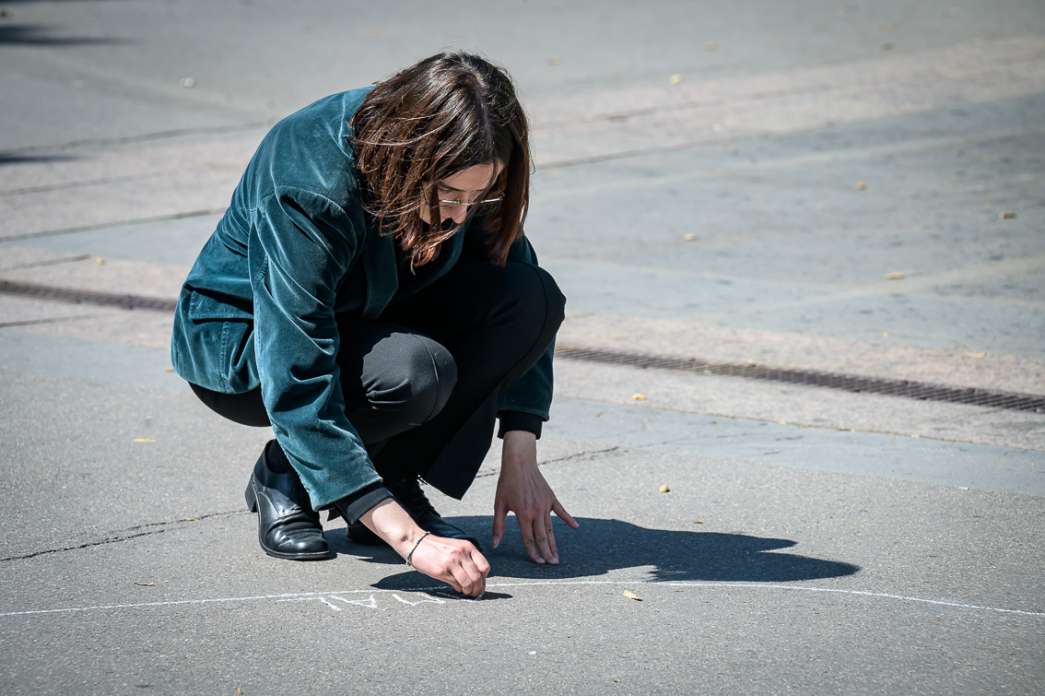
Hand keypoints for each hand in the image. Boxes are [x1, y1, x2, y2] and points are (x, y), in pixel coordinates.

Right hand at [407, 534, 489, 597]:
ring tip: (467, 593)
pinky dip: (459, 589)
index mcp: (467, 546)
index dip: (484, 578)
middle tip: (475, 593)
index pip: (484, 566)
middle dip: (478, 588)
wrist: (416, 542)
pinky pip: (455, 583)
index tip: (480, 584)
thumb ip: (466, 559)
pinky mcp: (441, 570)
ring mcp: (451, 561)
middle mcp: (461, 553)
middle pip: (478, 577)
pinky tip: (457, 589)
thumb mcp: (455, 547)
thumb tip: (475, 578)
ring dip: (469, 591)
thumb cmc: (436, 547)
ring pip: (468, 582)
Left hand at [492, 430, 578, 563]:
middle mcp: (536, 511)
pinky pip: (561, 511)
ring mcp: (546, 505)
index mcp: (523, 514)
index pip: (529, 538)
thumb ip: (498, 526)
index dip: (533, 552)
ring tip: (557, 556)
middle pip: (542, 537)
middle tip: (552, 565)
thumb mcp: (499, 504)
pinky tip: (575, 527)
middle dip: (547, 553)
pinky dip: (568, 519)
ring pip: (551, 528)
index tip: (538, 563)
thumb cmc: (507, 483)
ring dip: (554, 543)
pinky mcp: (551, 498)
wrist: (519, 463)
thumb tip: (495, 544)